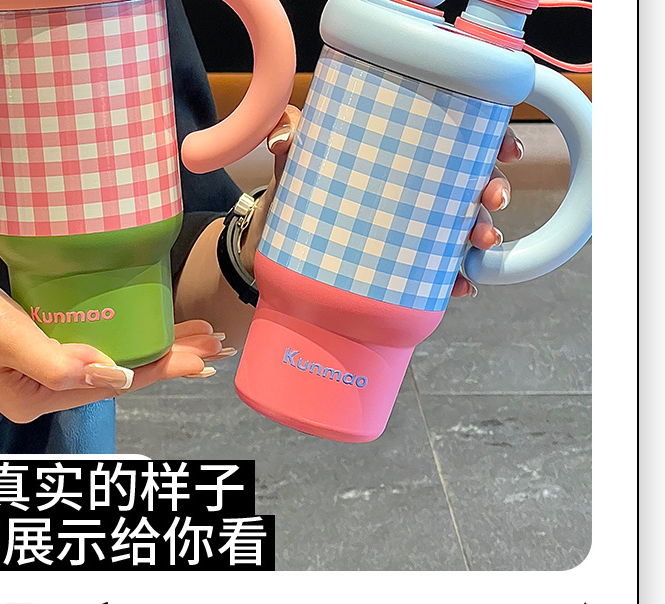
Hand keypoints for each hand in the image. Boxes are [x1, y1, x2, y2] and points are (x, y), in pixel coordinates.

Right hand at [0, 262, 227, 423]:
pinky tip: (153, 329)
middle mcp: (47, 391)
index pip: (116, 383)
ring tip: (199, 337)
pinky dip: (131, 334)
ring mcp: (45, 371)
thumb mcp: (4, 336)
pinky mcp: (43, 348)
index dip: (163, 368)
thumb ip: (57, 364)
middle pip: (124, 373)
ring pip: (117, 358)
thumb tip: (119, 374)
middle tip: (215, 346)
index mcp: (40, 400)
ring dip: (159, 346)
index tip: (202, 359)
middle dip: (173, 359)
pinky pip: (99, 344)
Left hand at [239, 107, 523, 298]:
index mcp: (407, 154)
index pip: (460, 139)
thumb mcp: (298, 158)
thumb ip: (292, 135)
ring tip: (481, 245)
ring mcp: (414, 229)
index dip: (493, 140)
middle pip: (472, 184)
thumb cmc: (300, 189)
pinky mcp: (402, 265)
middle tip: (492, 200)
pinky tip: (462, 287)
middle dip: (493, 191)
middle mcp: (418, 191)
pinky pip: (438, 273)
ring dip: (483, 236)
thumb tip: (283, 138)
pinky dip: (455, 281)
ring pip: (464, 229)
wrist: (279, 239)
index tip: (505, 150)